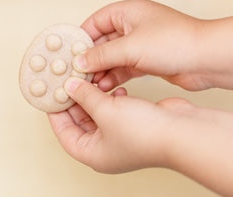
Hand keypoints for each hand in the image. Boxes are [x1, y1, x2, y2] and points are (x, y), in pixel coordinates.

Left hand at [48, 77, 232, 196]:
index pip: (63, 132)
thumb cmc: (145, 132)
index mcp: (92, 153)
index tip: (50, 93)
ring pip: (97, 113)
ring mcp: (120, 137)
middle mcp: (104, 148)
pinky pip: (114, 109)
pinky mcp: (133, 124)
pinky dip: (111, 97)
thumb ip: (85, 97)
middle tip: (67, 79)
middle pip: (79, 121)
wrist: (182, 131)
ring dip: (93, 96)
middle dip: (75, 100)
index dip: (55, 112)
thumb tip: (70, 86)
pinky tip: (113, 87)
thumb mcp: (106, 110)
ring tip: (86, 79)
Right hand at [74, 0, 208, 90]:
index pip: (96, 22)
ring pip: (113, 57)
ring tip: (91, 84)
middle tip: (77, 74)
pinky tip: (106, 87)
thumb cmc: (174, 43)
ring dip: (102, 70)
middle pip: (103, 42)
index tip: (69, 54)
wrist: (208, 59)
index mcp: (128, 12)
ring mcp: (141, 44)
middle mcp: (134, 26)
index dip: (81, 37)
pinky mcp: (148, 61)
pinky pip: (125, 68)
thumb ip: (101, 55)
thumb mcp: (130, 48)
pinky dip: (115, 77)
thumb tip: (80, 61)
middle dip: (91, 58)